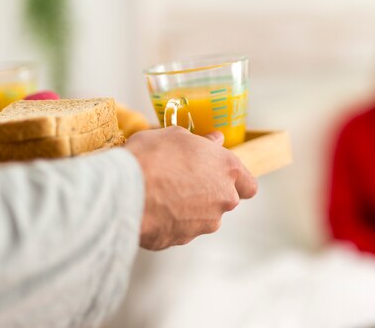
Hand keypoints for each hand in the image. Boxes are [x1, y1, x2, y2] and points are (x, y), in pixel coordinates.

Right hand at [125, 126, 257, 249]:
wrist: (125, 192)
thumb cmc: (152, 157)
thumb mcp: (176, 135)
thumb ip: (202, 142)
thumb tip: (214, 141)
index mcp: (227, 169)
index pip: (249, 185)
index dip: (236, 181)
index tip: (220, 174)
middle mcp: (223, 199)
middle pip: (225, 200)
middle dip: (209, 192)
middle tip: (183, 179)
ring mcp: (204, 223)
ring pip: (203, 217)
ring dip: (190, 208)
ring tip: (163, 192)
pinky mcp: (183, 239)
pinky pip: (181, 228)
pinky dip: (171, 221)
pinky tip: (153, 206)